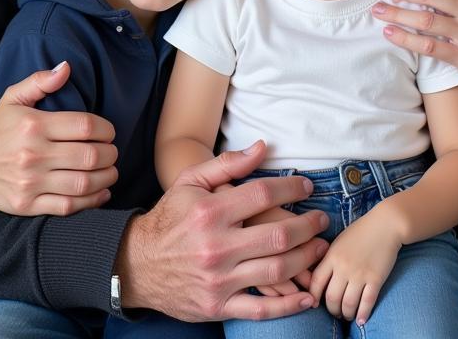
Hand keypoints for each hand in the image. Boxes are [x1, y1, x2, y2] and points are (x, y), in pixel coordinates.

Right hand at [0, 61, 118, 214]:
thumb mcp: (13, 98)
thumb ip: (40, 81)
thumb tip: (66, 67)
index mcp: (35, 126)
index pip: (85, 127)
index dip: (106, 129)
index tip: (109, 132)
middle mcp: (34, 155)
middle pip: (88, 156)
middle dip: (110, 154)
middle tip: (113, 152)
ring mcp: (31, 182)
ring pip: (82, 183)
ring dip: (106, 178)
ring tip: (111, 171)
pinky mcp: (27, 205)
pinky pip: (67, 207)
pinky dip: (91, 202)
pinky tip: (101, 193)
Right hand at [117, 141, 328, 320]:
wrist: (136, 264)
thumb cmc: (169, 217)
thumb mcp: (190, 181)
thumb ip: (227, 164)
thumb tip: (262, 146)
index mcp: (210, 211)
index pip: (262, 194)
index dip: (290, 188)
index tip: (306, 186)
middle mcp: (216, 246)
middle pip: (277, 235)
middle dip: (307, 226)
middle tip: (322, 220)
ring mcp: (218, 280)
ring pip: (275, 270)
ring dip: (305, 259)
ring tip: (319, 248)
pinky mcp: (218, 306)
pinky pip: (260, 309)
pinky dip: (288, 306)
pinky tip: (306, 297)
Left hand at [308, 213, 400, 325]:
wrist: (386, 224)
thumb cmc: (362, 231)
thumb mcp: (340, 241)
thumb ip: (330, 258)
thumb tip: (321, 277)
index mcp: (332, 256)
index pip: (316, 282)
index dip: (313, 297)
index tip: (315, 304)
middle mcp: (343, 267)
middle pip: (331, 298)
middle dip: (332, 310)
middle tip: (335, 313)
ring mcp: (360, 274)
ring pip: (348, 304)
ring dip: (346, 314)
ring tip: (348, 316)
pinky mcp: (376, 279)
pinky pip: (367, 303)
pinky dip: (363, 314)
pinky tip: (361, 320)